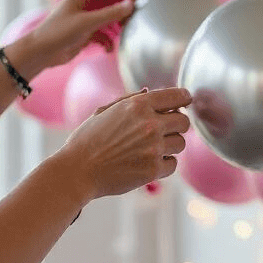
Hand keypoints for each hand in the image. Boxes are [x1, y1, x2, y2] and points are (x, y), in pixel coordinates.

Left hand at [6, 0, 138, 78]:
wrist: (42, 52)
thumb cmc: (59, 32)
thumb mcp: (87, 22)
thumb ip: (110, 14)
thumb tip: (130, 5)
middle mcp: (84, 5)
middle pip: (111, 5)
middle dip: (122, 14)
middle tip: (134, 21)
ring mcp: (85, 19)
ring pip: (108, 20)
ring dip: (115, 29)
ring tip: (121, 37)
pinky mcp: (85, 33)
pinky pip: (103, 34)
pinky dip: (107, 41)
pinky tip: (107, 49)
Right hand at [54, 87, 191, 200]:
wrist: (76, 172)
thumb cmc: (87, 141)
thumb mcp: (103, 112)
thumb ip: (129, 100)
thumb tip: (148, 90)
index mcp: (138, 105)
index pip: (177, 96)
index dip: (184, 98)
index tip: (186, 101)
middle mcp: (150, 124)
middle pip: (184, 121)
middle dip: (176, 125)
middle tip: (163, 131)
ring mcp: (153, 147)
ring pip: (180, 143)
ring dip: (169, 146)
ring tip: (148, 149)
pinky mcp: (154, 169)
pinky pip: (173, 164)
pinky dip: (164, 164)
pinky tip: (146, 163)